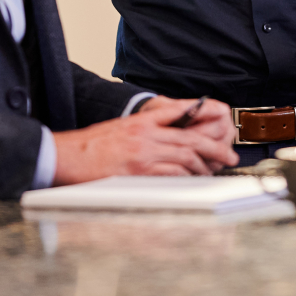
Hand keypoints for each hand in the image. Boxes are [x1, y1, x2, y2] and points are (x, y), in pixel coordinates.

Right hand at [52, 97, 238, 184]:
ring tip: (213, 171)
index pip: (181, 114)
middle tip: (229, 155)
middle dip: (214, 147)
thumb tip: (167, 132)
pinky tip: (192, 180)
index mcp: (142, 120)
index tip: (219, 124)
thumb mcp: (120, 126)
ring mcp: (143, 153)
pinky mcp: (139, 172)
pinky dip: (186, 177)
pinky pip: (172, 174)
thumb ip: (145, 127)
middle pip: (190, 138)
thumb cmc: (89, 145)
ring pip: (185, 156)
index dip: (204, 118)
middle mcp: (146, 134)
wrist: (66, 156)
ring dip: (203, 165)